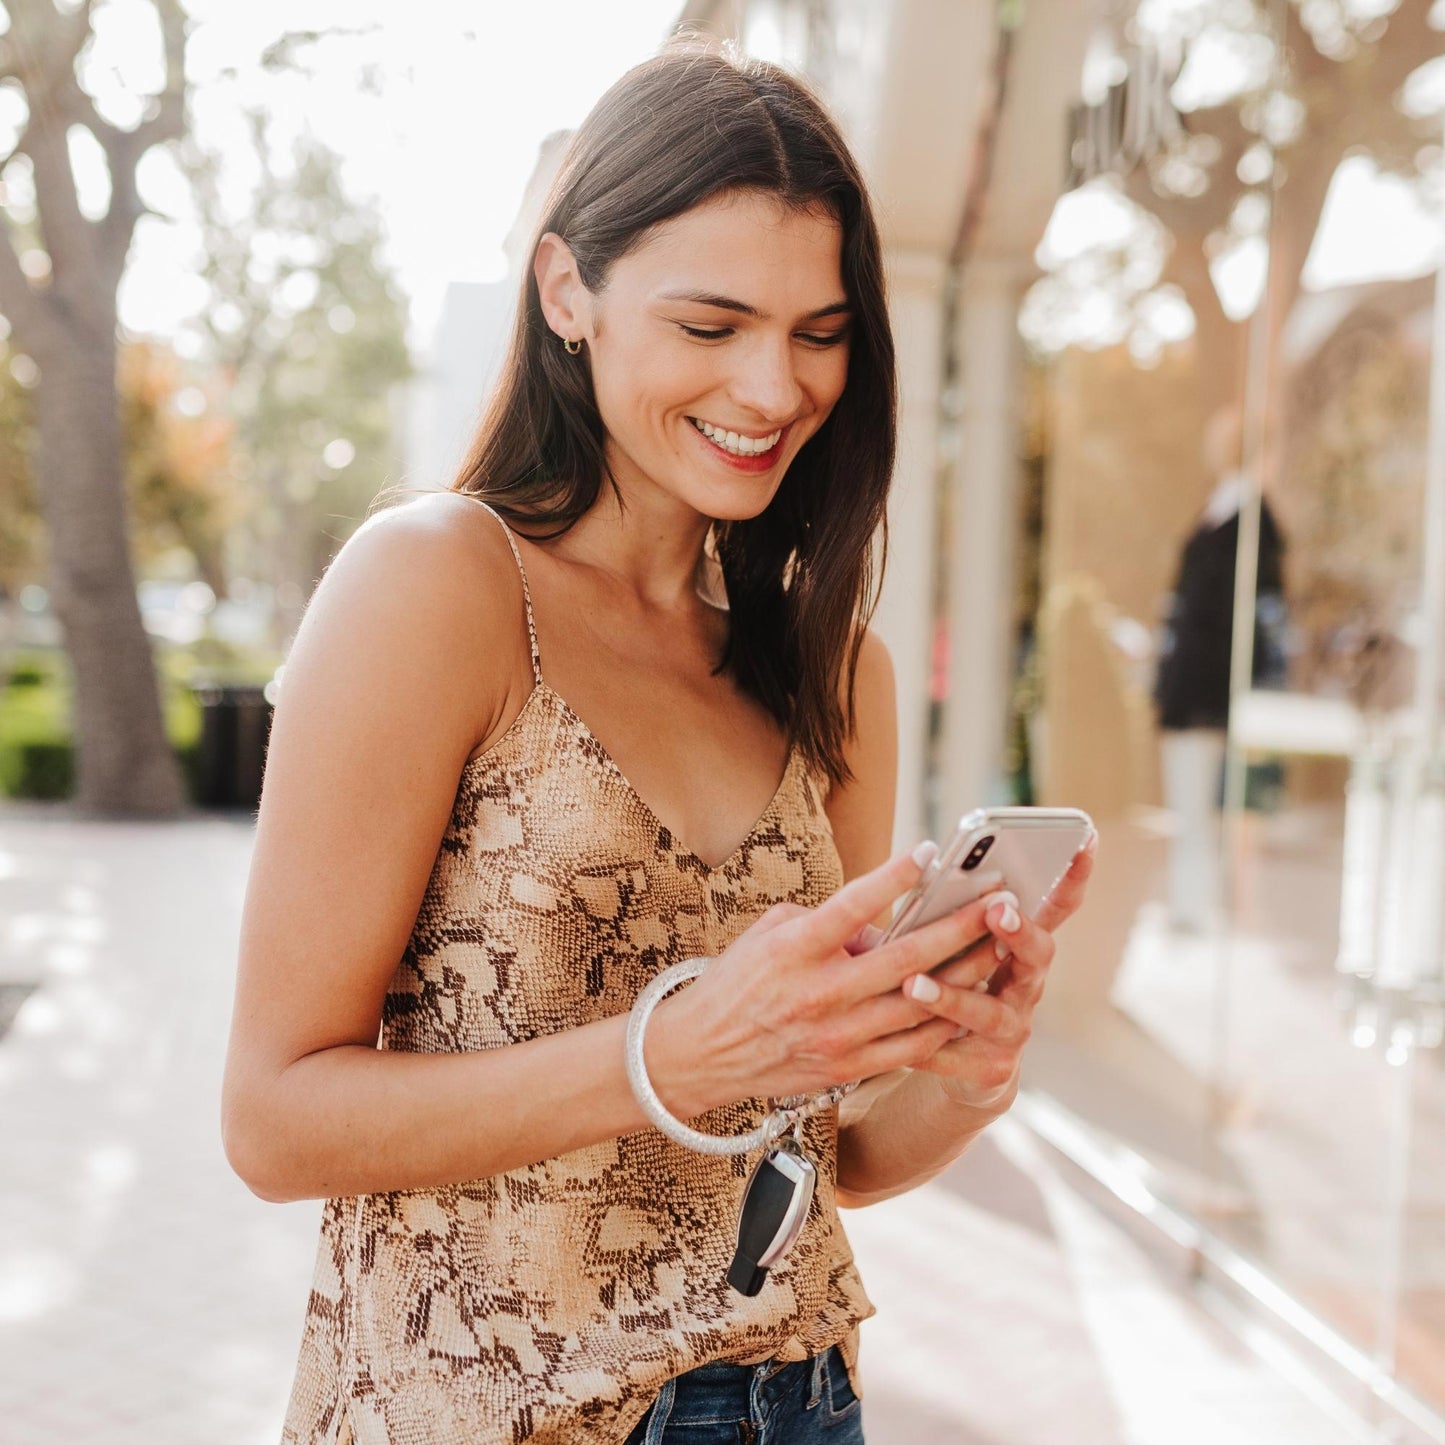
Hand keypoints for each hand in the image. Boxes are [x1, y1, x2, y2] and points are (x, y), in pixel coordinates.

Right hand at [660, 842, 1030, 1111]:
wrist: (699, 1054)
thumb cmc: (737, 982)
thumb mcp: (770, 934)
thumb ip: (828, 923)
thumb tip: (883, 923)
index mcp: (795, 949)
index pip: (852, 905)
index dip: (892, 877)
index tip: (929, 851)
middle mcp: (819, 992)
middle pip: (905, 957)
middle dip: (959, 927)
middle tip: (999, 903)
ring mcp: (836, 1035)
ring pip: (919, 1005)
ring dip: (966, 974)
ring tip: (1002, 947)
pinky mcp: (846, 1067)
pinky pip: (911, 1047)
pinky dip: (946, 1023)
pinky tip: (972, 1003)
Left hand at [897, 829, 1097, 1113]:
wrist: (964, 1066)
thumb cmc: (954, 983)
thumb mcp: (957, 946)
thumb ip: (951, 915)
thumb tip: (922, 865)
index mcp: (1022, 948)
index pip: (1056, 906)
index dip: (1074, 875)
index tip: (1084, 837)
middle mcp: (1028, 985)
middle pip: (1036, 954)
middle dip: (1018, 932)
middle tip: (997, 910)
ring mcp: (1014, 1028)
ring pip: (987, 1012)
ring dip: (952, 997)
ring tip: (914, 984)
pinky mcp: (991, 1067)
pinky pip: (955, 1055)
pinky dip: (926, 1047)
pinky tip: (896, 1039)